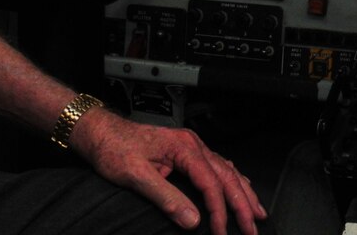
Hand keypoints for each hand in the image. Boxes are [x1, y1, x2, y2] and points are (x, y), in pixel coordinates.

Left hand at [70, 108, 265, 234]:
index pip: (211, 183)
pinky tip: (239, 185)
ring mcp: (190, 146)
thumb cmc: (113, 149)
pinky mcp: (185, 151)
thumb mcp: (136, 176)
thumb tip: (193, 220)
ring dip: (243, 192)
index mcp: (184, 147)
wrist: (100, 131)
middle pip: (226, 176)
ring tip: (257, 212)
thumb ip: (166, 197)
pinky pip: (218, 165)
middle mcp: (192, 144)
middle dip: (242, 204)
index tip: (221, 232)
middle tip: (253, 228)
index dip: (219, 210)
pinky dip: (232, 179)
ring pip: (227, 170)